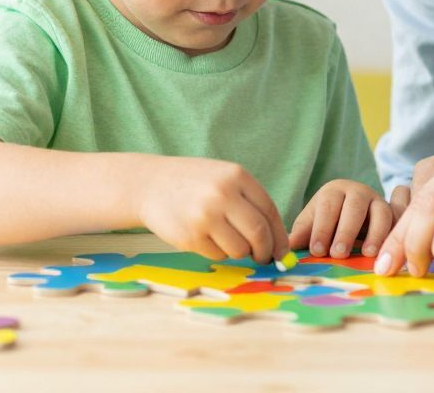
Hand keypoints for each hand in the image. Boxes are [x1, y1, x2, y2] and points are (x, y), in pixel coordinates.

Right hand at [136, 157, 290, 263]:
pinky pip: (218, 255)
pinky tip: (206, 237)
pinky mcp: (190, 237)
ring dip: (239, 252)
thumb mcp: (225, 178)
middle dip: (265, 251)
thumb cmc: (195, 183)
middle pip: (259, 234)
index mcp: (237, 176)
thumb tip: (277, 240)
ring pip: (239, 249)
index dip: (279, 236)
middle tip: (263, 257)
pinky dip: (218, 252)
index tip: (281, 250)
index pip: (269, 212)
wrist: (151, 184)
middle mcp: (222, 194)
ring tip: (227, 239)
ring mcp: (205, 216)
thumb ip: (250, 202)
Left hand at [289, 180, 393, 257]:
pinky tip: (388, 254)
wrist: (352, 212)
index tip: (316, 251)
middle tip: (338, 254)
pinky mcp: (395, 214)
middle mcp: (358, 191)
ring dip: (375, 234)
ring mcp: (379, 201)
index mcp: (334, 191)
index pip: (327, 207)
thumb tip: (286, 248)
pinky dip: (394, 236)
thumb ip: (301, 235)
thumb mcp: (312, 224)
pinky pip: (398, 223)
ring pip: (380, 212)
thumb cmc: (328, 221)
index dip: (322, 228)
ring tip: (368, 254)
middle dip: (346, 231)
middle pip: (354, 207)